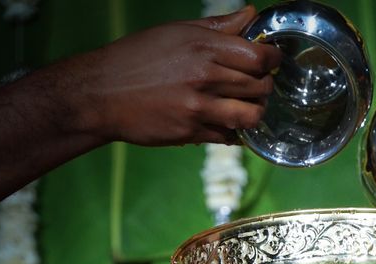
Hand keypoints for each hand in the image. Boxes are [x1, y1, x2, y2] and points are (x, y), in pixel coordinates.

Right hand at [73, 8, 278, 147]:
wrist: (103, 93)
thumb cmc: (138, 58)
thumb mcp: (177, 32)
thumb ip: (218, 27)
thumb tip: (249, 15)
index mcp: (202, 46)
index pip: (257, 56)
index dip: (272, 60)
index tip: (271, 61)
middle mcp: (204, 75)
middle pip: (259, 87)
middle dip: (265, 88)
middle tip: (258, 86)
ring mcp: (199, 107)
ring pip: (250, 116)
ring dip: (255, 113)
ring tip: (246, 107)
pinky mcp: (191, 132)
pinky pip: (229, 136)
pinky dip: (234, 131)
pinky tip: (227, 123)